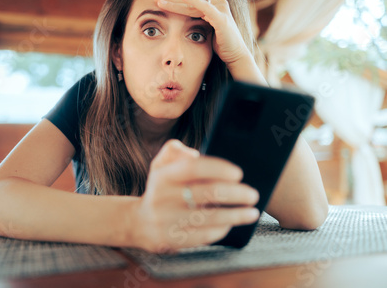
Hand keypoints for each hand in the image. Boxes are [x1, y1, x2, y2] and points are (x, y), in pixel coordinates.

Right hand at [131, 139, 258, 252]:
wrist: (138, 222)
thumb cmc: (160, 189)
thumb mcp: (160, 165)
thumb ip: (174, 151)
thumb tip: (195, 154)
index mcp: (163, 176)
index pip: (193, 168)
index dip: (218, 169)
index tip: (238, 173)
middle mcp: (163, 197)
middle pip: (207, 194)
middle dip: (235, 193)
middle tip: (252, 194)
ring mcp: (167, 221)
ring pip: (209, 218)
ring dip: (236, 215)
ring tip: (253, 212)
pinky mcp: (173, 240)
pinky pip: (203, 236)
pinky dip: (222, 229)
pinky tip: (233, 223)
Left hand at [154, 0, 257, 79]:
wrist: (234, 53)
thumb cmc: (219, 40)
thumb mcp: (204, 24)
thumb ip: (195, 15)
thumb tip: (179, 13)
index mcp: (213, 0)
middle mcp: (217, 0)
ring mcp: (220, 8)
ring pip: (193, 0)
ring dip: (175, 0)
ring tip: (159, 0)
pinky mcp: (221, 18)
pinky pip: (205, 7)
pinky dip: (194, 1)